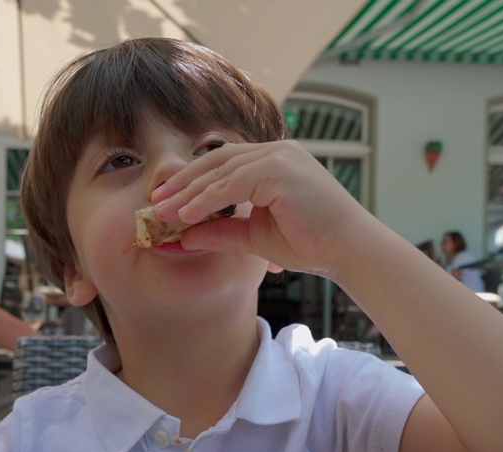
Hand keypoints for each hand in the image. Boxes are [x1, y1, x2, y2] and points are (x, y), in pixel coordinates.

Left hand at [149, 140, 378, 279]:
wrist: (348, 250)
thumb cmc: (311, 243)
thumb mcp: (254, 236)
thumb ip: (220, 231)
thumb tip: (183, 237)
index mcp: (274, 159)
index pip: (223, 163)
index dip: (192, 180)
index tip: (164, 198)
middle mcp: (277, 151)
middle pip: (217, 160)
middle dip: (183, 181)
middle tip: (154, 200)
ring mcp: (280, 156)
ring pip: (222, 170)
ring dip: (189, 191)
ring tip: (162, 210)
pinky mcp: (281, 170)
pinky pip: (233, 183)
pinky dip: (206, 199)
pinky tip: (185, 215)